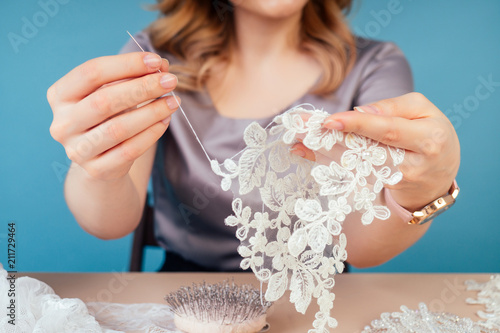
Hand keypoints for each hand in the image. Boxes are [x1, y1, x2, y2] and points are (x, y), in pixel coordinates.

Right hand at [48, 52, 179, 180]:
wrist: (100, 159)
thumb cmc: (107, 117)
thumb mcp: (114, 92)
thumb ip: (134, 76)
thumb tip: (163, 66)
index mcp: (60, 95)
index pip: (91, 73)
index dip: (126, 64)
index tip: (156, 61)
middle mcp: (63, 123)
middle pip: (104, 101)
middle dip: (142, 88)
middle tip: (170, 81)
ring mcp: (77, 149)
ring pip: (118, 128)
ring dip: (151, 112)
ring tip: (173, 102)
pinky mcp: (96, 169)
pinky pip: (129, 150)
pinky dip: (151, 134)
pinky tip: (165, 121)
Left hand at [291, 92, 459, 211]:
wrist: (436, 178)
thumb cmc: (429, 136)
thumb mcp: (422, 112)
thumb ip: (393, 107)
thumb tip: (360, 111)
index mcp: (427, 139)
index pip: (387, 130)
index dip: (358, 125)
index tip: (329, 121)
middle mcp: (410, 165)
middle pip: (363, 150)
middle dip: (328, 137)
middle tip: (299, 125)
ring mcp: (391, 181)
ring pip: (350, 164)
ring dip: (319, 150)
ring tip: (294, 136)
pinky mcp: (377, 189)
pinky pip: (345, 172)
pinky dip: (322, 160)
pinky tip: (301, 150)